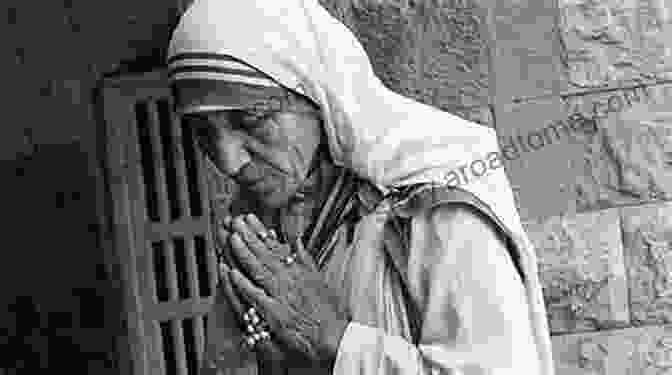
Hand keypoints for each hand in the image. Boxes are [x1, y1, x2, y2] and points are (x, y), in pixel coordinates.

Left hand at [218, 214, 350, 364]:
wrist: (334, 337)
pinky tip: (231, 274)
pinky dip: (243, 284)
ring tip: (232, 239)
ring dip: (244, 254)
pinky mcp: (275, 314)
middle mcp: (290, 280)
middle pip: (265, 254)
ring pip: (258, 270)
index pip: (275, 247)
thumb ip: (306, 260)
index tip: (249, 220)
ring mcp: (281, 296)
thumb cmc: (328, 312)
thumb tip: (296, 242)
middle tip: (235, 222)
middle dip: (248, 237)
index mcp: (299, 270)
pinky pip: (255, 296)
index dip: (260, 232)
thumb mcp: (319, 280)